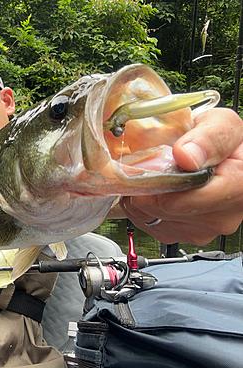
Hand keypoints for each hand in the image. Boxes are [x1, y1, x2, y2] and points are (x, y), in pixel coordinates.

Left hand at [121, 107, 242, 244]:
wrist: (219, 153)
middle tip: (143, 167)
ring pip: (154, 220)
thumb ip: (208, 138)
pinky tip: (152, 192)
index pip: (187, 199)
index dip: (159, 183)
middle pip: (166, 210)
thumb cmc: (220, 140)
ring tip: (150, 177)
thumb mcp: (221, 124)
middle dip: (147, 187)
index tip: (146, 166)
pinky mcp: (188, 234)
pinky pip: (152, 226)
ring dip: (142, 198)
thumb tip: (186, 156)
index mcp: (238, 187)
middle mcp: (225, 215)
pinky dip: (143, 209)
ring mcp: (206, 228)